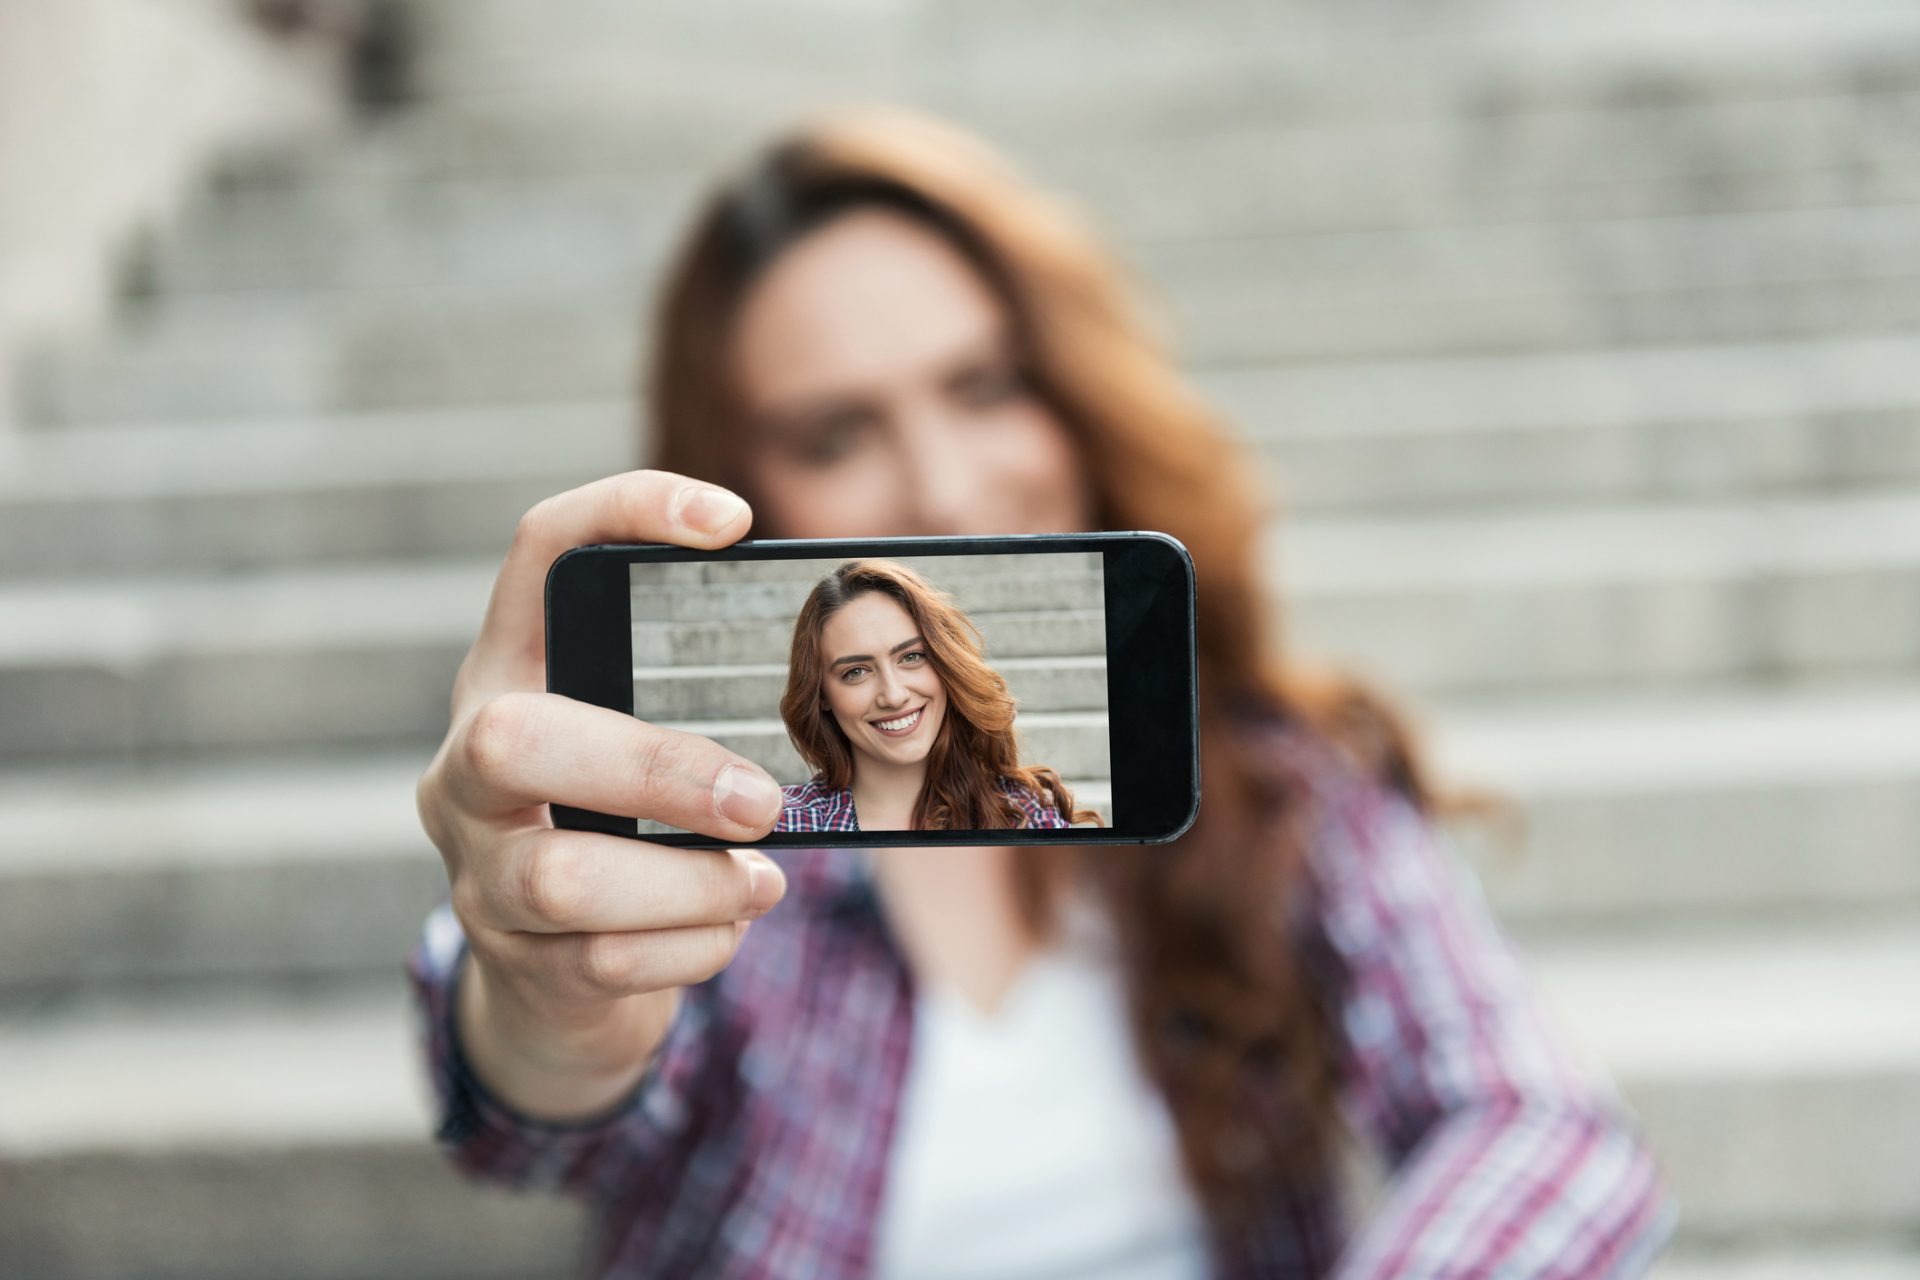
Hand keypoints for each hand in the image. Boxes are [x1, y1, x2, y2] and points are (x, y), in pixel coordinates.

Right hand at [416, 471, 787, 1077]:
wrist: (552, 990)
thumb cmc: (623, 835)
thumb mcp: (638, 755)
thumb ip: (696, 709)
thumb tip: (830, 662)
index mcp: (509, 676)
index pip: (539, 553)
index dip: (622, 511)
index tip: (733, 522)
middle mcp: (465, 766)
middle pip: (516, 740)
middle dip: (655, 770)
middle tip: (760, 802)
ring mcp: (476, 871)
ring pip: (565, 877)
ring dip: (692, 884)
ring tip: (759, 880)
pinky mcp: (512, 963)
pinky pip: (607, 961)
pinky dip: (692, 947)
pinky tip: (723, 927)